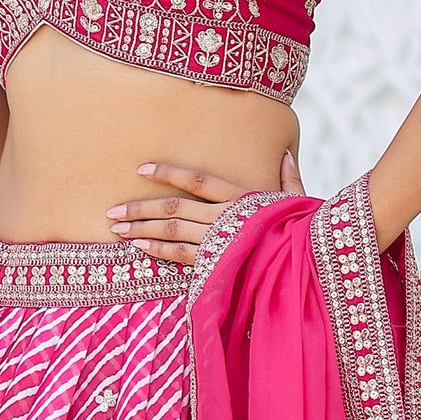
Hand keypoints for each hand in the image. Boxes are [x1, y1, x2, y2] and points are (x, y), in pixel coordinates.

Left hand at [105, 151, 305, 260]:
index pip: (197, 180)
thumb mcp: (299, 201)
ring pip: (171, 229)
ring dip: (141, 227)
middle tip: (112, 211)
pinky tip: (138, 245)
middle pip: (173, 207)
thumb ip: (289, 179)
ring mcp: (217, 239)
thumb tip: (285, 155)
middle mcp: (224, 215)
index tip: (141, 169)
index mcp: (242, 196)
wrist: (308, 264)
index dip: (168, 172)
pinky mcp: (215, 262)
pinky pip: (180, 254)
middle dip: (139, 207)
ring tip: (117, 228)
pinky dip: (157, 249)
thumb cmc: (304, 231)